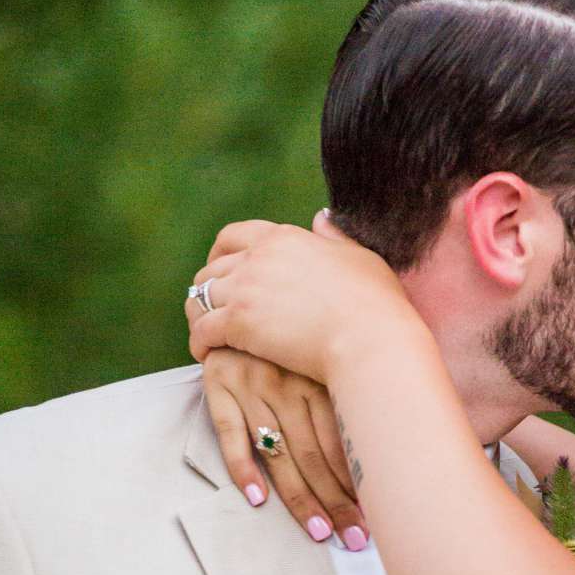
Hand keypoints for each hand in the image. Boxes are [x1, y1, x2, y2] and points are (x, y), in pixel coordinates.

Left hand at [186, 217, 415, 383]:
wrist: (369, 339)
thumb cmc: (375, 304)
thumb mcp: (360, 257)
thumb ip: (334, 238)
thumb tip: (320, 218)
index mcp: (284, 238)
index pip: (233, 235)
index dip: (220, 254)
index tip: (221, 272)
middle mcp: (258, 257)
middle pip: (212, 268)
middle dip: (209, 290)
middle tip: (213, 311)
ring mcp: (246, 288)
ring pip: (201, 297)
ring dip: (200, 316)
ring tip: (207, 336)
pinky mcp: (239, 322)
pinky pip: (202, 330)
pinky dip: (199, 343)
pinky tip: (207, 355)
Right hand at [200, 348, 368, 547]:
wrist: (243, 295)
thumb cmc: (295, 334)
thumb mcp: (322, 357)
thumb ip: (342, 395)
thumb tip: (379, 450)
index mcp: (319, 376)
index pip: (341, 439)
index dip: (357, 479)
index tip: (375, 514)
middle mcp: (288, 382)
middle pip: (315, 454)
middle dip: (337, 500)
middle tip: (354, 538)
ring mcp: (252, 384)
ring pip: (280, 451)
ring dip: (300, 496)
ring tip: (320, 532)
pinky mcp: (219, 385)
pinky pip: (231, 433)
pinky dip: (243, 467)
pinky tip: (258, 499)